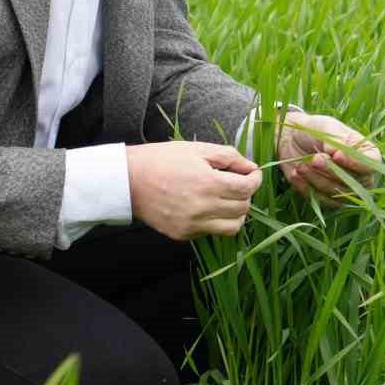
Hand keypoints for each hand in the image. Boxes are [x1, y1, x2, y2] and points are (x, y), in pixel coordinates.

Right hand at [125, 141, 261, 239]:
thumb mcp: (198, 149)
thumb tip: (251, 167)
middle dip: (246, 194)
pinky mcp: (182, 235)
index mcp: (208, 183)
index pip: (247, 189)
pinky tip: (205, 206)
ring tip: (226, 199)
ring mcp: (192, 225)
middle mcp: (202, 208)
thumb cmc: (162, 159)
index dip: (256, 179)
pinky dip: (215, 221)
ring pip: (232, 228)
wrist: (128, 180)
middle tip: (237, 183)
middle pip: (243, 208)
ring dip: (235, 213)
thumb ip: (229, 156)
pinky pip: (211, 232)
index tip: (252, 174)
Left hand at [276, 111, 380, 202]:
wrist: (291, 140)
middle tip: (314, 159)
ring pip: (334, 193)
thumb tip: (340, 153)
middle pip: (353, 183)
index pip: (370, 164)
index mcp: (366, 153)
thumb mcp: (326, 127)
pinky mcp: (327, 198)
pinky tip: (296, 174)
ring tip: (301, 165)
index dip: (355, 163)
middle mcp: (360, 174)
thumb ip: (337, 140)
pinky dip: (306, 188)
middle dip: (330, 172)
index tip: (336, 155)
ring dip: (316, 179)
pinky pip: (320, 200)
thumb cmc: (314, 130)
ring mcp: (345, 189)